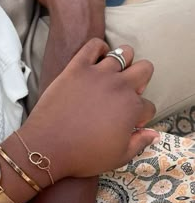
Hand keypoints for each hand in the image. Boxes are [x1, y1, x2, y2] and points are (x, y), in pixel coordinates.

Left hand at [25, 38, 158, 179]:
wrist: (48, 147)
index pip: (148, 106)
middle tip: (126, 95)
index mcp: (132, 108)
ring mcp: (98, 73)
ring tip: (113, 77)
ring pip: (124, 53)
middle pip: (145, 69)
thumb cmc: (84, 156)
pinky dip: (99, 48)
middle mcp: (120, 86)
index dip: (141, 117)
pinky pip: (93, 44)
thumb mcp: (118, 157)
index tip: (129, 124)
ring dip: (123, 63)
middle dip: (141, 82)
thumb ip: (139, 143)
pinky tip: (97, 60)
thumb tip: (154, 133)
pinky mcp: (77, 67)